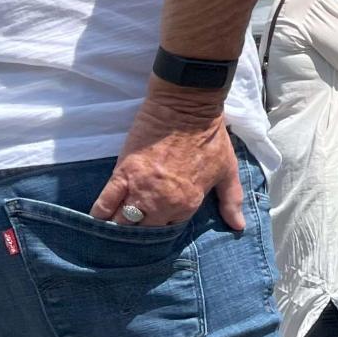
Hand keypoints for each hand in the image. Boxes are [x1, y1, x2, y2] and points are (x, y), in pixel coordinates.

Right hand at [91, 87, 243, 230]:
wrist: (187, 106)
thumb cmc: (210, 137)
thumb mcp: (227, 170)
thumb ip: (231, 201)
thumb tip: (238, 226)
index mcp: (187, 204)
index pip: (169, 230)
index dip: (163, 227)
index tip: (158, 223)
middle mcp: (162, 202)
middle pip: (143, 229)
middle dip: (139, 230)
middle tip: (133, 228)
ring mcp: (140, 188)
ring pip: (123, 220)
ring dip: (119, 226)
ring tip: (115, 228)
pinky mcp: (122, 173)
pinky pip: (106, 201)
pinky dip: (100, 213)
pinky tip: (99, 218)